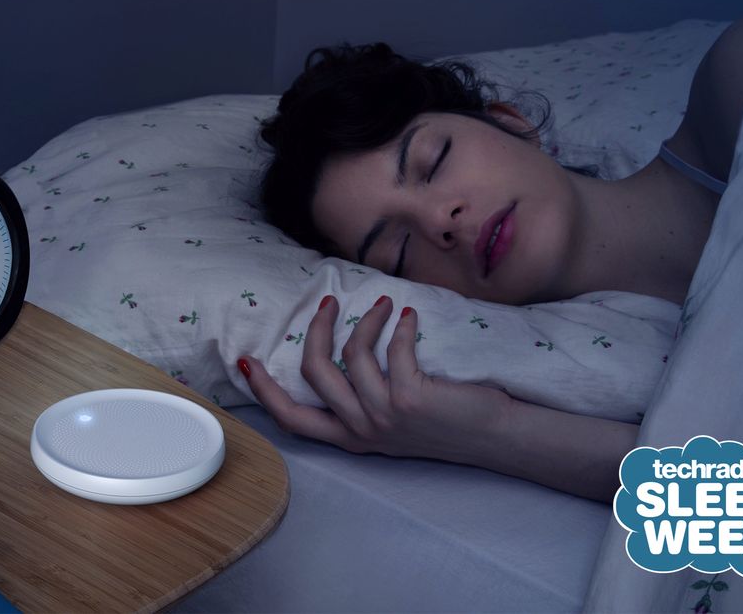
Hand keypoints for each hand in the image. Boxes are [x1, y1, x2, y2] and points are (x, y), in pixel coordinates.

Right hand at [239, 295, 512, 464]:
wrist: (495, 438)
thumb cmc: (448, 422)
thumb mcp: (392, 419)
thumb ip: (363, 397)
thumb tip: (339, 350)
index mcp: (350, 438)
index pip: (290, 419)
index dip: (263, 390)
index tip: (247, 361)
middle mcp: (361, 430)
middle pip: (313, 372)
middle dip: (317, 330)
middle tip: (330, 304)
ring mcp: (384, 416)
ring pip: (351, 354)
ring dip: (367, 320)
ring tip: (385, 303)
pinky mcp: (410, 399)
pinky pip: (393, 349)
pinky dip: (401, 326)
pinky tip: (410, 318)